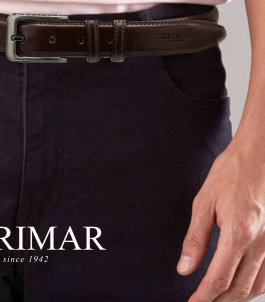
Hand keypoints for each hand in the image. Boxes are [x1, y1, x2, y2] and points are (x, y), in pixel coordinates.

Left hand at [177, 137, 264, 300]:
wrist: (259, 156)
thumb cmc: (230, 173)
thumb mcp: (204, 202)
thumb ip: (195, 238)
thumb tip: (185, 268)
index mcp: (239, 233)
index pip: (219, 278)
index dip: (204, 296)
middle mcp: (260, 243)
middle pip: (239, 287)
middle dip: (219, 301)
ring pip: (257, 285)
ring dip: (236, 297)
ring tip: (217, 299)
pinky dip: (254, 286)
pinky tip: (242, 286)